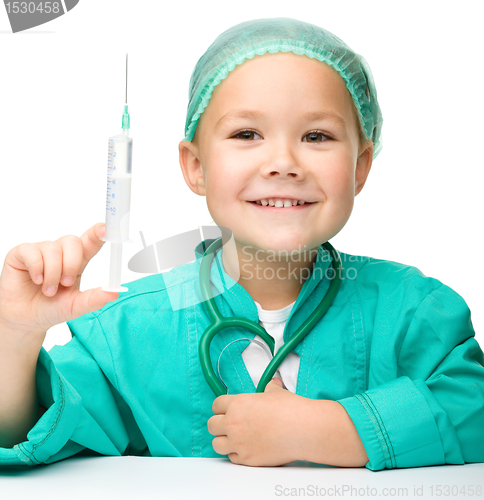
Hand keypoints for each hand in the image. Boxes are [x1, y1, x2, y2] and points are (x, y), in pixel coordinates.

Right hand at [0, 223, 117, 336]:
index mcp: (77, 261)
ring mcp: (41, 251)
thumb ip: (94, 299)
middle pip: (72, 241)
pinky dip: (37, 268)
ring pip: (52, 248)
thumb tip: (114, 292)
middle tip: (65, 283)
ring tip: (49, 290)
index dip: (98, 233)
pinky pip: (32, 251)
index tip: (105, 228)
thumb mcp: (75, 306)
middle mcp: (60, 253)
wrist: (25, 318)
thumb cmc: (52, 308)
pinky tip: (36, 279)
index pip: (90, 242)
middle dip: (71, 264)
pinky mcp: (22, 253)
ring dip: (52, 273)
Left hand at [207, 378, 313, 466]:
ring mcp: (239, 443)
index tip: (225, 409)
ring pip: (216, 444)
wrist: (302, 430)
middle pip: (212, 425)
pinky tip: (245, 448)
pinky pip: (231, 457)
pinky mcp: (247, 459)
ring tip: (233, 438)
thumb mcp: (275, 392)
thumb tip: (272, 384)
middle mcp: (233, 424)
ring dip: (223, 440)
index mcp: (237, 404)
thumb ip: (268, 389)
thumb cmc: (290, 409)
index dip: (221, 407)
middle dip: (219, 424)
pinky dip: (236, 453)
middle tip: (228, 424)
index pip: (216, 405)